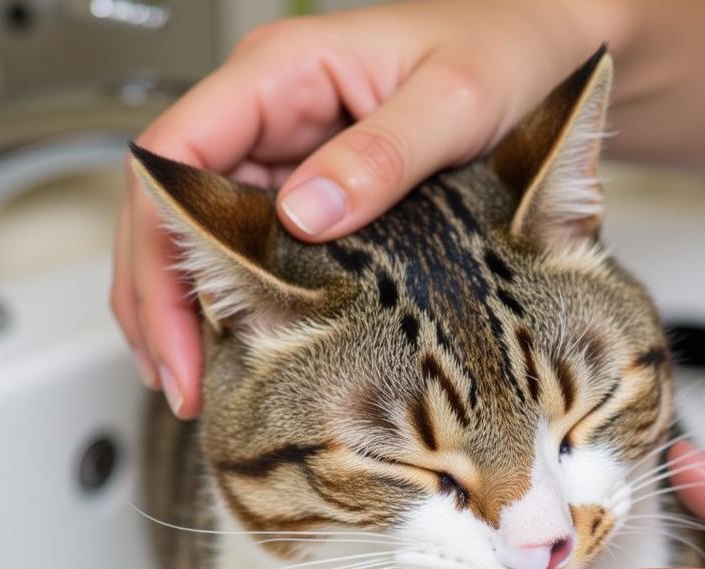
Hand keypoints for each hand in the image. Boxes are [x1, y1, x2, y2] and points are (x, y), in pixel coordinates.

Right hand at [110, 0, 613, 416]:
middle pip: (169, 208)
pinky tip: (234, 346)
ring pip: (199, 233)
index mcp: (284, 73)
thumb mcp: (455, 98)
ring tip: (191, 381)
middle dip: (160, 300)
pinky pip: (251, 246)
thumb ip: (383, 153)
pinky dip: (232, 299)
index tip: (177, 335)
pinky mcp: (318, 187)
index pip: (171, 159)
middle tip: (179, 383)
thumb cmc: (506, 48)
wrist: (547, 50)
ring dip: (185, 308)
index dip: (157, 254)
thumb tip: (304, 215)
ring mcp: (291, 153)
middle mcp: (273, 112)